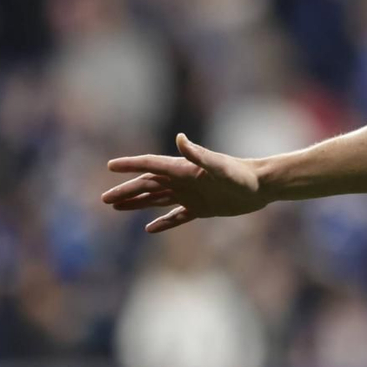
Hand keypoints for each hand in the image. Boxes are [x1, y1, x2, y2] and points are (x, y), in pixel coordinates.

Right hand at [102, 134, 265, 232]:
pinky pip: (177, 217)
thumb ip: (198, 154)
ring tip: (117, 207)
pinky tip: (150, 228)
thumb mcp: (218, 165)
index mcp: (182, 169)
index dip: (130, 165)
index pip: (150, 165)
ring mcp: (191, 195)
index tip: (110, 166)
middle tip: (104, 199)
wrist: (262, 186)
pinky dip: (163, 222)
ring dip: (137, 203)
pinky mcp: (202, 209)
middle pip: (148, 185)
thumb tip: (179, 138)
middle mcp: (183, 180)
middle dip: (126, 191)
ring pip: (157, 199)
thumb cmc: (241, 174)